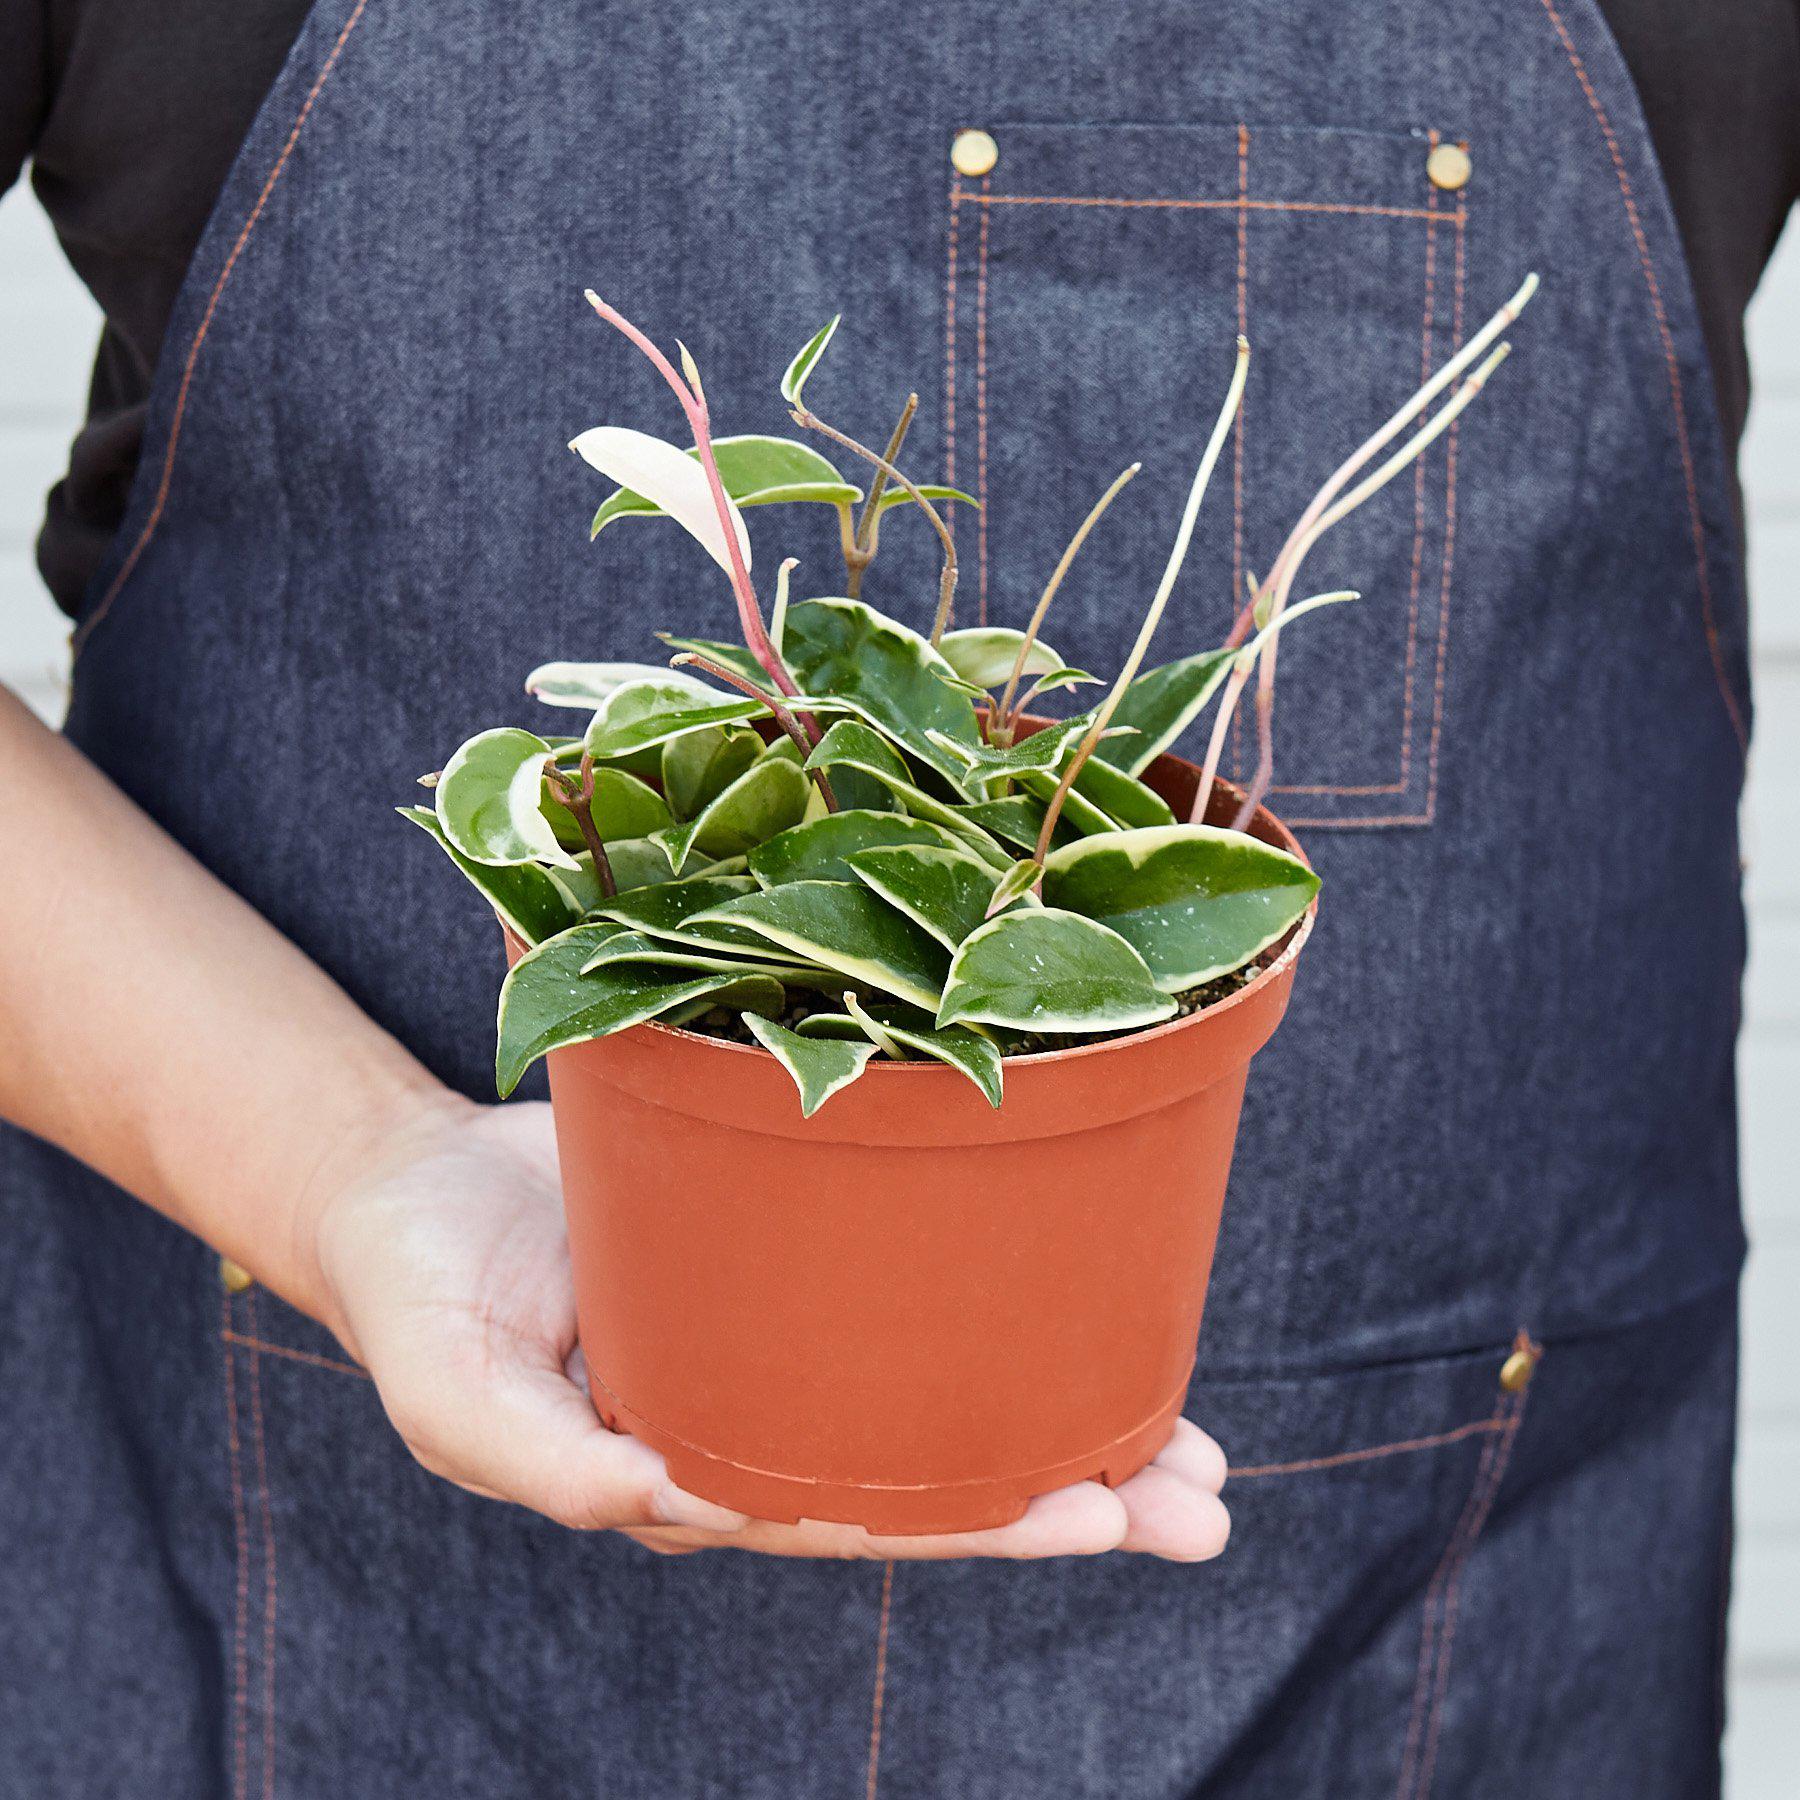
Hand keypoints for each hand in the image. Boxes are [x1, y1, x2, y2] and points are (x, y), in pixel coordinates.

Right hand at [310, 1095, 1231, 1560]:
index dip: (975, 1522)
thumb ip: (553, 1465)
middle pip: (932, 1474)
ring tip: (1197, 1441)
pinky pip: (904, 1279)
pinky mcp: (789, 1242)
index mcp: (699, 1473)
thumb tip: (669, 1502)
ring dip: (1068, 1413)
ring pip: (941, 1387)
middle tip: (1202, 1504)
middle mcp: (762, 1414)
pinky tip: (1086, 1297)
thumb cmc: (423, 1302)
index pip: (859, 1519)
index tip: (1095, 1511)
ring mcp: (783, 1332)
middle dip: (1068, 1494)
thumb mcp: (459, 1397)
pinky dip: (996, 1296)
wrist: (410, 1186)